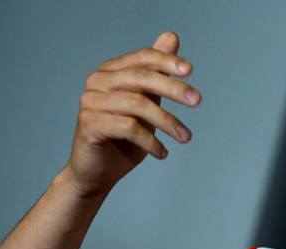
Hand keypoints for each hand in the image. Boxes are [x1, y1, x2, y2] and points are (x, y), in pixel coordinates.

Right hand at [63, 32, 199, 197]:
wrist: (97, 173)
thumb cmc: (124, 139)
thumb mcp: (147, 104)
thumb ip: (157, 75)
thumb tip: (172, 37)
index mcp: (110, 71)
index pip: (142, 58)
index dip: (166, 60)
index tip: (190, 70)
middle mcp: (97, 82)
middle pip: (141, 77)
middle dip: (173, 87)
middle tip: (197, 100)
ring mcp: (90, 102)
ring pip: (138, 104)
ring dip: (168, 122)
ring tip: (186, 137)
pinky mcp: (89, 124)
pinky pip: (129, 127)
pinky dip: (151, 142)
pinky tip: (163, 154)